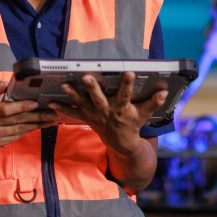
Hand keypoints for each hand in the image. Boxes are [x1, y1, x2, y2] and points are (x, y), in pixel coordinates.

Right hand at [0, 80, 58, 146]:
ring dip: (36, 125)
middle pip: (16, 120)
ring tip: (48, 120)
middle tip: (50, 113)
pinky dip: (28, 130)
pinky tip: (37, 125)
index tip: (35, 103)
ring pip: (19, 129)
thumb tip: (7, 84)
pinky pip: (17, 136)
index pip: (5, 109)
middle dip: (36, 116)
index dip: (21, 106)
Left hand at [51, 72, 167, 155]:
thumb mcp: (145, 115)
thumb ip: (153, 103)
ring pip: (82, 104)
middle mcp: (107, 111)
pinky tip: (51, 102)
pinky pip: (73, 113)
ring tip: (63, 85)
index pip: (126, 94)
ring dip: (72, 95)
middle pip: (99, 98)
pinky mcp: (87, 118)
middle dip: (92, 88)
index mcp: (122, 109)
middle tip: (86, 76)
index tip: (129, 72)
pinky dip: (62, 109)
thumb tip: (164, 92)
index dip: (127, 84)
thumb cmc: (133, 125)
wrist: (121, 144)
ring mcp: (95, 115)